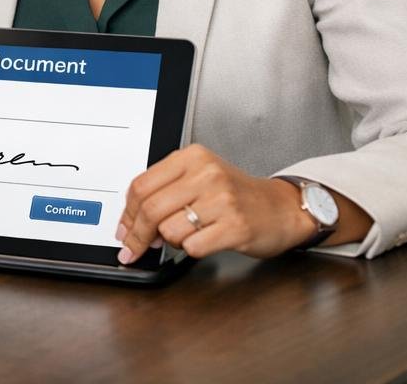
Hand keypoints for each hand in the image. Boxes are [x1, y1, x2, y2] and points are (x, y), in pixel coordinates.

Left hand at [116, 144, 316, 261]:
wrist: (282, 207)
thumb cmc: (237, 195)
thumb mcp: (199, 177)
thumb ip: (165, 190)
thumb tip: (131, 221)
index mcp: (192, 157)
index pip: (141, 185)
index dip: (127, 213)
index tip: (123, 230)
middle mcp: (206, 174)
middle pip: (150, 209)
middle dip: (138, 235)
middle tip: (137, 247)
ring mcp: (222, 200)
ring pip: (169, 230)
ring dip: (172, 241)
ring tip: (189, 234)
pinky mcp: (235, 227)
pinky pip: (193, 246)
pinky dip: (192, 249)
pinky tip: (205, 241)